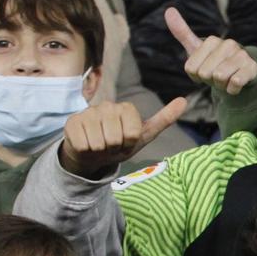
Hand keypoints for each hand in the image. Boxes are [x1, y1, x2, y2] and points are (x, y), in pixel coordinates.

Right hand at [57, 98, 187, 178]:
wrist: (94, 154)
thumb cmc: (121, 145)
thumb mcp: (144, 135)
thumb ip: (164, 119)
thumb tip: (184, 101)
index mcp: (126, 107)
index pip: (132, 133)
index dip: (129, 143)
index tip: (126, 141)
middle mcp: (106, 106)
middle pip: (115, 138)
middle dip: (115, 147)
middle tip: (112, 145)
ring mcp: (88, 112)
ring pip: (99, 142)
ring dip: (100, 149)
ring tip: (100, 144)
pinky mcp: (72, 122)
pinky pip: (83, 144)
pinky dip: (86, 150)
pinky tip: (86, 144)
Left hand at [168, 8, 256, 95]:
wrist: (244, 73)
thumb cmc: (216, 62)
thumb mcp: (197, 49)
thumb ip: (182, 32)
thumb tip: (169, 9)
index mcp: (212, 40)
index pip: (191, 68)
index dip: (196, 76)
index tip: (205, 70)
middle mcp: (228, 45)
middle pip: (205, 74)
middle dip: (210, 81)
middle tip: (217, 77)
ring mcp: (242, 55)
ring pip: (220, 78)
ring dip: (221, 85)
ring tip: (227, 79)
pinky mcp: (252, 67)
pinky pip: (235, 83)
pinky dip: (232, 89)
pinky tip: (235, 84)